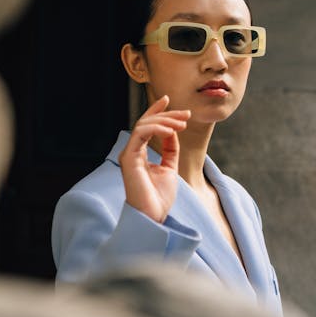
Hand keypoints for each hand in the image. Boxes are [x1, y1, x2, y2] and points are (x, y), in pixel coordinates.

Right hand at [118, 95, 189, 222]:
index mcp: (139, 153)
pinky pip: (140, 134)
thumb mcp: (170, 168)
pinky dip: (156, 129)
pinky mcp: (129, 158)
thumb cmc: (159, 197)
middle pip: (147, 122)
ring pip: (143, 125)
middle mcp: (132, 151)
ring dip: (164, 120)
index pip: (146, 126)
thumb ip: (170, 150)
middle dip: (167, 114)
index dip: (156, 111)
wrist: (153, 216)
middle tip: (186, 114)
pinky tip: (171, 131)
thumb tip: (172, 131)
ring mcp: (129, 154)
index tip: (169, 100)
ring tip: (182, 123)